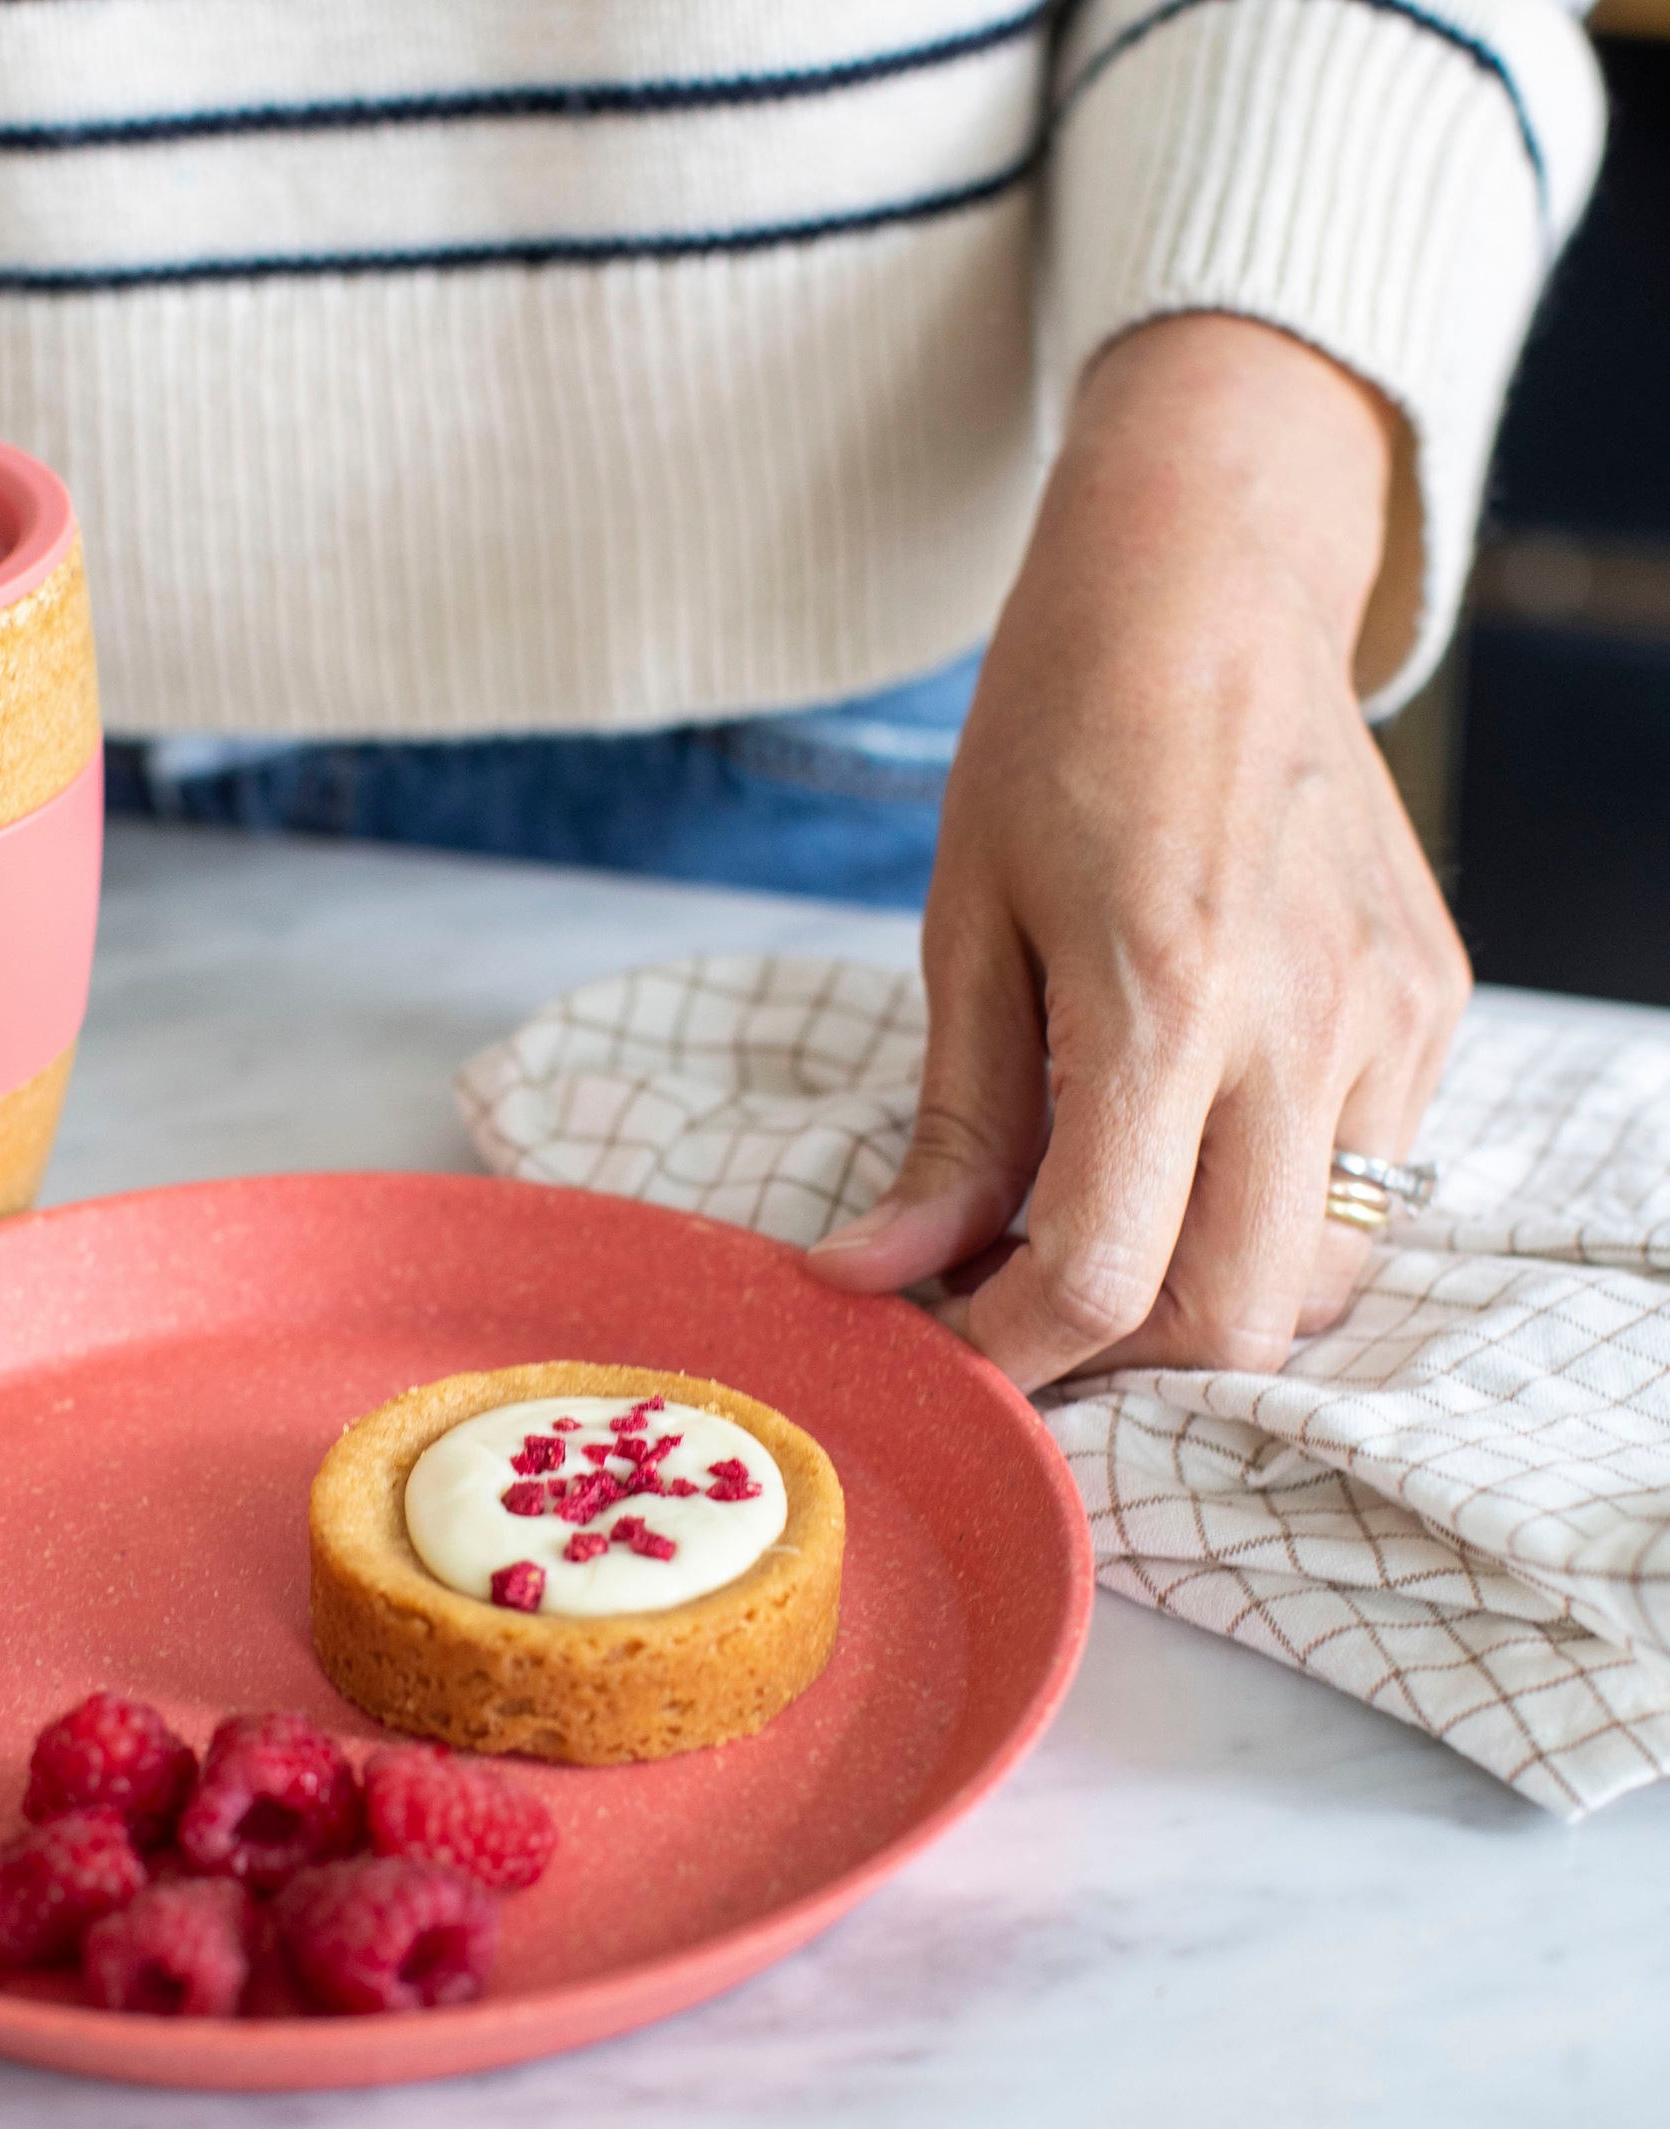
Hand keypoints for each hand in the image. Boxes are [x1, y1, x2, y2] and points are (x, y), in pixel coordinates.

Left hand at [808, 314, 1468, 1388]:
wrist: (1208, 585)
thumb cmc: (1057, 736)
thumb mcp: (964, 924)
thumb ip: (950, 1123)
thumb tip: (882, 1273)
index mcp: (1164, 996)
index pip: (1102, 1272)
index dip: (1009, 1351)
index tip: (945, 1348)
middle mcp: (1306, 1023)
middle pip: (1241, 1320)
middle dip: (1120, 1357)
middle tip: (1024, 1309)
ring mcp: (1391, 1017)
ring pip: (1325, 1276)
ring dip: (1208, 1299)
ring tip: (1108, 1233)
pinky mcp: (1432, 1002)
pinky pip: (1367, 1181)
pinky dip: (1274, 1215)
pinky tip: (1192, 1147)